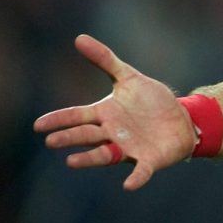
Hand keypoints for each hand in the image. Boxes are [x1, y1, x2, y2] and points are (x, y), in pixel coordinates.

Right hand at [34, 34, 197, 189]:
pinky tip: (129, 185)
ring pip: (104, 155)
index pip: (76, 116)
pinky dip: (135, 178)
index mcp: (105, 114)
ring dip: (89, 159)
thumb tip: (78, 38)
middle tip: (51, 140)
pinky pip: (140, 171)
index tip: (38, 125)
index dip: (59, 120)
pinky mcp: (148, 160)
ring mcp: (129, 148)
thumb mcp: (129, 77)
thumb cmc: (151, 101)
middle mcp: (112, 133)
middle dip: (70, 138)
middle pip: (86, 135)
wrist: (183, 119)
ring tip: (71, 162)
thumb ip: (105, 60)